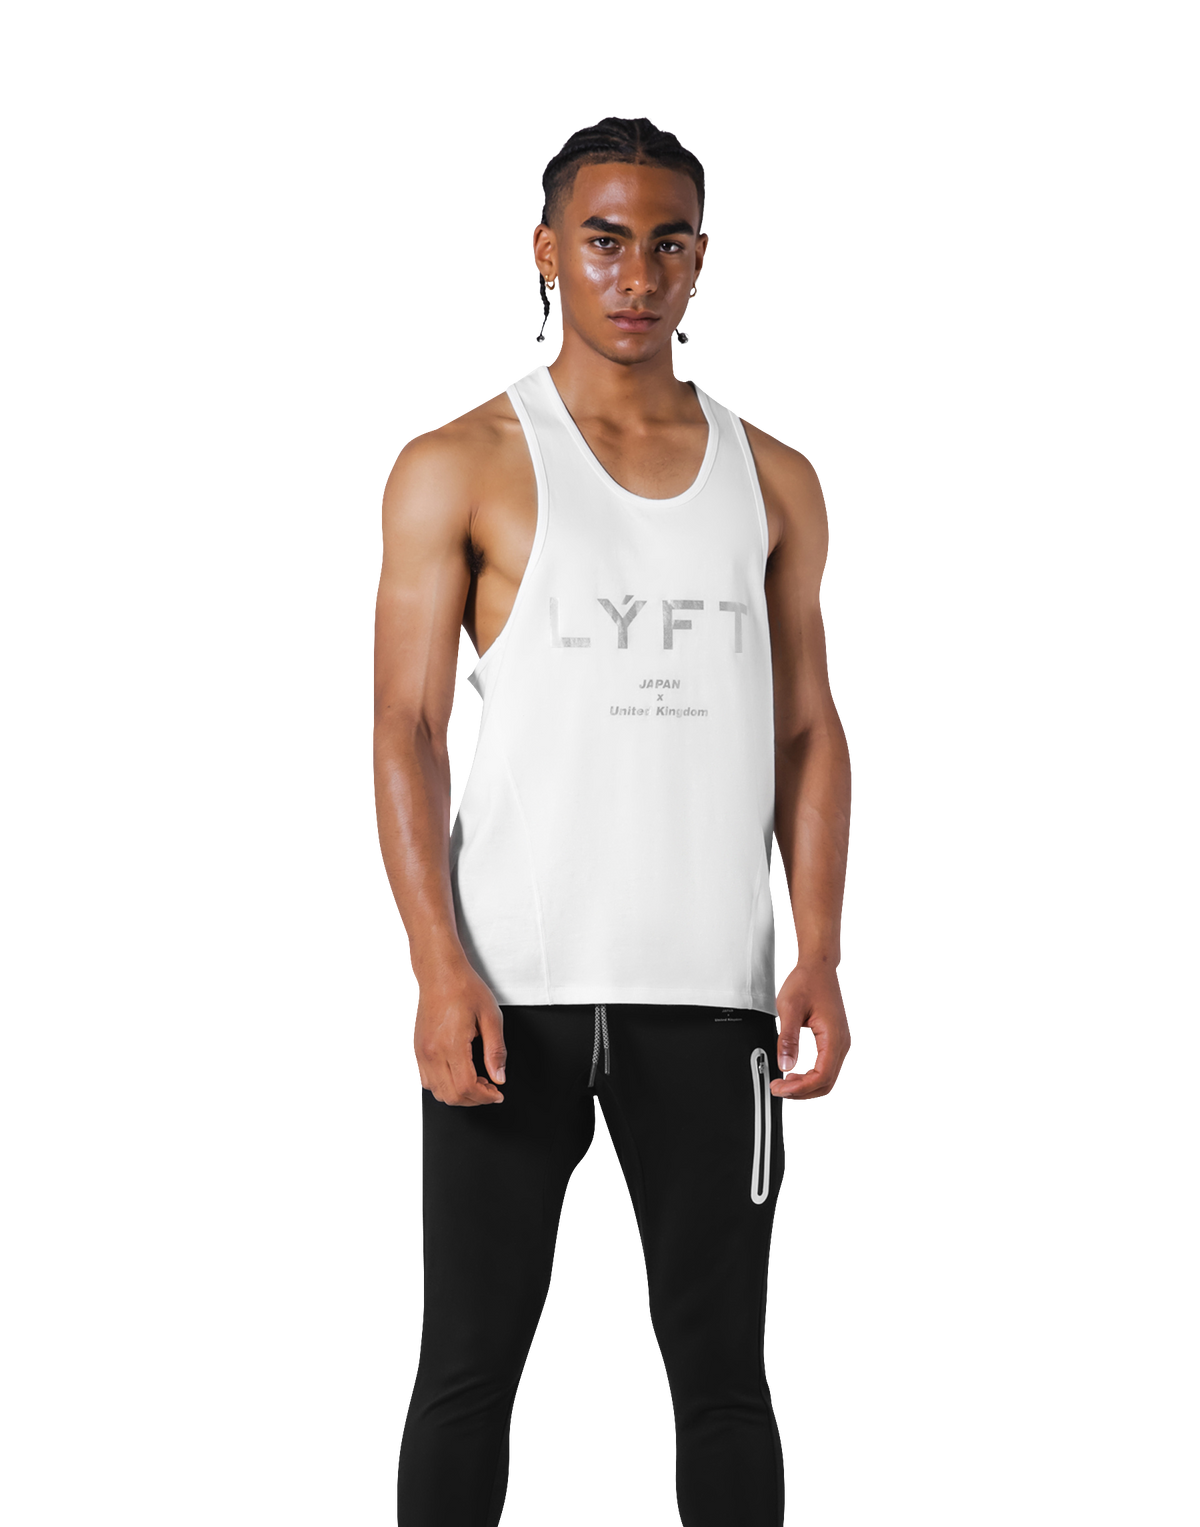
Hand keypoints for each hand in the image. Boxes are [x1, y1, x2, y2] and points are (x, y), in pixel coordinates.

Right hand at [412, 963, 506, 1105]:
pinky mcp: (415, 1049)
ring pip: (436, 1091)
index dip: (485, 1097)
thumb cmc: (463, 987)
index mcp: (451, 1044)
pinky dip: (442, 1085)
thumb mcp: (490, 1016)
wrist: (439, 972)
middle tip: (489, 1089)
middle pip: (451, 1095)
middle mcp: (432, 1051)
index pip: (466, 1087)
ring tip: (475, 1081)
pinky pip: (425, 1080)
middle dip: (474, 1099)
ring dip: (457, 1094)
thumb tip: (499, 1076)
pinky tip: (456, 1074)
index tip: (496, 1093)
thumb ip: (496, 1050)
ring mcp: (420, 1052)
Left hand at [770, 963, 852, 1102]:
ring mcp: (841, 1042)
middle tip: (780, 1090)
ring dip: (808, 1086)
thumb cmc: (808, 980)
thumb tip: (786, 1065)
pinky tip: (796, 1073)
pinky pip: (828, 1066)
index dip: (800, 1088)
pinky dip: (813, 1076)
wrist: (819, 965)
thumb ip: (788, 1039)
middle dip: (804, 1092)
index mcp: (834, 1037)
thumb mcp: (790, 1007)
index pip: (821, 1076)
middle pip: (828, 1083)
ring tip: (786, 1085)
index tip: (780, 1088)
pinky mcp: (836, 1040)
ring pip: (830, 1078)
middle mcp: (842, 1043)